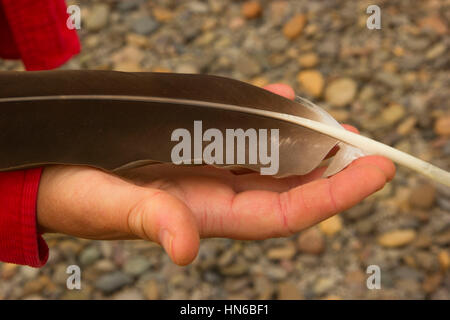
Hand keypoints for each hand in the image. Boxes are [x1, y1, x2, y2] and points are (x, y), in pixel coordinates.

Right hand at [37, 84, 394, 264]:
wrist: (56, 171)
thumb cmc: (78, 194)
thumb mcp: (111, 206)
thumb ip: (151, 220)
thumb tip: (185, 247)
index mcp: (208, 213)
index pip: (287, 212)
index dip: (335, 194)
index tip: (377, 169)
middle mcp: (218, 192)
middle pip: (290, 184)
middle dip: (332, 166)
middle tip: (364, 141)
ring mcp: (209, 166)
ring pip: (271, 157)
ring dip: (303, 139)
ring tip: (330, 120)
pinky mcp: (196, 143)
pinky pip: (242, 131)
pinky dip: (265, 115)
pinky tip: (281, 99)